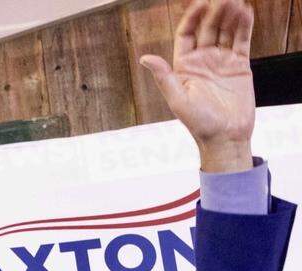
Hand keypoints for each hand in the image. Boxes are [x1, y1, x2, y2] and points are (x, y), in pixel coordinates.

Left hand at [139, 0, 254, 171]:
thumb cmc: (199, 123)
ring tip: (236, 1)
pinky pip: (242, 41)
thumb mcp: (178, 99)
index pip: (187, 34)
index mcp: (184, 66)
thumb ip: (164, 77)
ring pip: (226, 31)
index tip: (200, 3)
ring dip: (230, 15)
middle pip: (208, 28)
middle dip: (215, 12)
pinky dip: (244, 26)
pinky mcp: (239, 65)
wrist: (225, 137)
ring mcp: (221, 61)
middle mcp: (202, 60)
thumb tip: (145, 58)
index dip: (193, 18)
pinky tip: (246, 12)